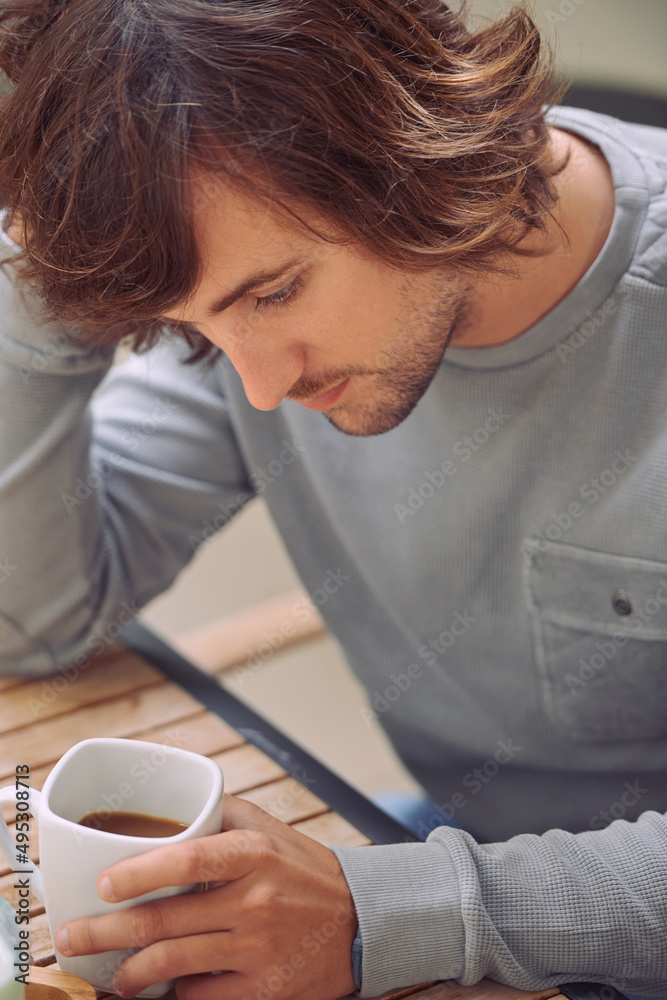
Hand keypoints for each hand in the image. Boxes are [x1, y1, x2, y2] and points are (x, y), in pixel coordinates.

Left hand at [55, 795, 357, 999]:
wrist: (361, 920)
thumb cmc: (303, 869)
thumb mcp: (268, 828)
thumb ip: (217, 814)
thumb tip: (161, 810)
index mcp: (253, 853)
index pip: (186, 859)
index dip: (138, 873)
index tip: (103, 883)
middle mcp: (254, 901)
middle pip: (164, 921)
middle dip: (105, 933)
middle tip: (72, 937)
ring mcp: (258, 949)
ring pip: (172, 965)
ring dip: (130, 974)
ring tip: (112, 974)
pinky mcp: (264, 990)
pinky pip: (200, 998)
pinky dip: (173, 995)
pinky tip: (161, 990)